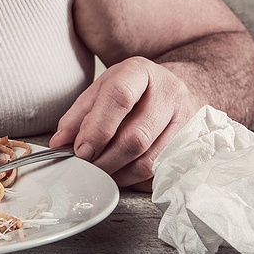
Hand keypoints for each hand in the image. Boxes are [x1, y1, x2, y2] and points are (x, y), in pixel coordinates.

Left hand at [48, 57, 200, 190]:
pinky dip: (136, 181)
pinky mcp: (193, 146)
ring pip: (150, 161)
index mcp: (140, 72)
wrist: (172, 91)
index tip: (80, 150)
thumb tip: (59, 143)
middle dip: (105, 160)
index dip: (97, 128)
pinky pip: (161, 174)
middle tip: (86, 169)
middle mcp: (170, 92)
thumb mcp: (100, 92)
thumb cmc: (130, 91)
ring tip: (101, 173)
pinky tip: (123, 174)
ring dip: (119, 174)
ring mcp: (188, 120)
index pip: (120, 97)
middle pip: (136, 137)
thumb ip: (77, 116)